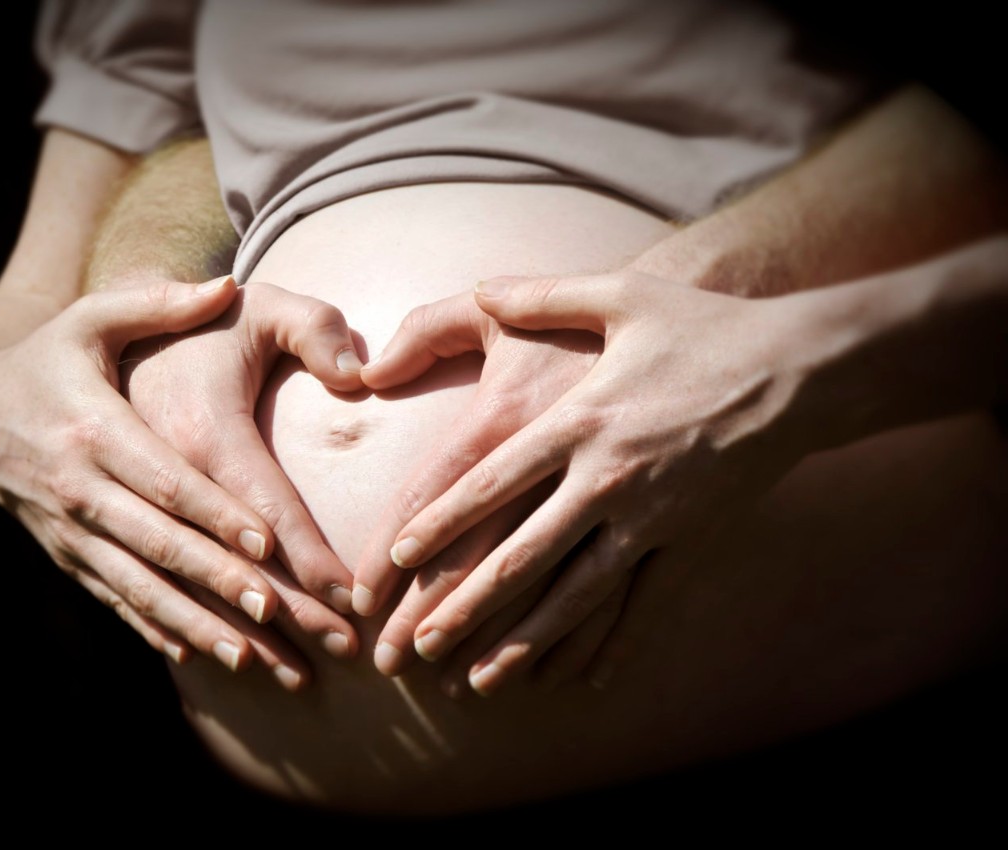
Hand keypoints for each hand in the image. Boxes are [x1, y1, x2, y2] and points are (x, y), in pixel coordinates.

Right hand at [0, 278, 356, 689]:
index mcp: (95, 427)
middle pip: (159, 542)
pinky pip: (114, 597)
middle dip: (217, 581)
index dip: (215, 513)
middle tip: (276, 614)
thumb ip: (160, 303)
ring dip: (195, 623)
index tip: (267, 543)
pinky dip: (154, 627)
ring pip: (139, 584)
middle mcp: (81, 487)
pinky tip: (196, 656)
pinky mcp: (66, 553)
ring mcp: (70, 528)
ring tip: (252, 658)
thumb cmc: (52, 355)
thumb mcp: (93, 318)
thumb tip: (231, 284)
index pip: (165, 479)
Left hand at [378, 270, 806, 694]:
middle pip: (521, 556)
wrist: (803, 368)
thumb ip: (542, 293)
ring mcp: (652, 519)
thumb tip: (478, 286)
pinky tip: (580, 682)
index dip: (440, 522)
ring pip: (575, 596)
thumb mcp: (621, 294)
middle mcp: (607, 479)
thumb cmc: (705, 327)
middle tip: (416, 647)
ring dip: (524, 642)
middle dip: (464, 606)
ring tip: (479, 681)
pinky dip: (609, 646)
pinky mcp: (690, 542)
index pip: (490, 482)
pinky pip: (642, 606)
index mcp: (578, 421)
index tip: (398, 558)